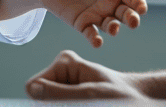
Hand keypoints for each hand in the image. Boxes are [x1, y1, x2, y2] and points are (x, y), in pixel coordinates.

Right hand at [26, 49, 147, 100]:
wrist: (134, 100)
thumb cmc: (117, 95)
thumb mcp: (90, 95)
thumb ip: (59, 93)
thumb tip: (31, 89)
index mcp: (63, 62)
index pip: (34, 86)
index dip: (47, 99)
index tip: (75, 99)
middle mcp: (60, 71)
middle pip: (40, 97)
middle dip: (57, 104)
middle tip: (85, 103)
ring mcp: (64, 83)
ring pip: (47, 102)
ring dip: (65, 104)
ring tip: (88, 104)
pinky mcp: (69, 94)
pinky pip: (57, 103)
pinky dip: (69, 105)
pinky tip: (86, 104)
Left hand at [39, 0, 148, 47]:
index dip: (138, 3)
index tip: (142, 8)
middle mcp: (108, 3)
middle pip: (125, 14)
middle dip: (131, 18)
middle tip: (133, 22)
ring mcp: (96, 15)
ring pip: (110, 25)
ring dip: (114, 28)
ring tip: (114, 28)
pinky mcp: (82, 24)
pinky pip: (91, 34)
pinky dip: (95, 39)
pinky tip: (97, 42)